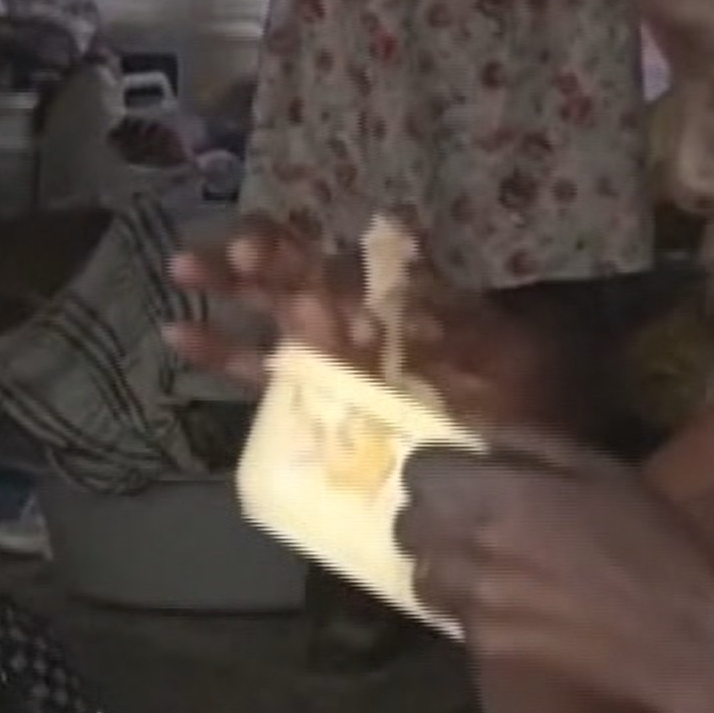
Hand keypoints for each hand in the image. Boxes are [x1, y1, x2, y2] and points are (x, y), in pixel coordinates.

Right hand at [167, 224, 567, 429]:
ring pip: (273, 321)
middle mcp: (363, 322)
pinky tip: (179, 337)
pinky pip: (266, 379)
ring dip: (229, 297)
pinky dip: (223, 358)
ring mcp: (337, 362)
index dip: (294, 253)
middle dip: (257, 267)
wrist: (533, 464)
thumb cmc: (525, 395)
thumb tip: (381, 255)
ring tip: (183, 274)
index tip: (255, 248)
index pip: (335, 264)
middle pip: (296, 282)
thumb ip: (441, 302)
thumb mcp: (497, 340)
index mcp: (401, 299)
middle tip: (223, 259)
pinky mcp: (320, 404)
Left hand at [394, 431, 713, 712]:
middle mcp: (474, 552)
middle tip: (471, 513)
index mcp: (501, 499)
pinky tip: (514, 597)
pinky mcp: (490, 648)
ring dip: (444, 563)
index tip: (464, 470)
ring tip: (487, 558)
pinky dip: (470, 603)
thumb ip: (533, 447)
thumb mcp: (606, 472)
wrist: (689, 640)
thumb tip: (482, 435)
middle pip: (408, 526)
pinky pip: (455, 615)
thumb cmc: (662, 546)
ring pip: (422, 576)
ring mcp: (476, 605)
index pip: (419, 472)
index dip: (440, 467)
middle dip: (432, 515)